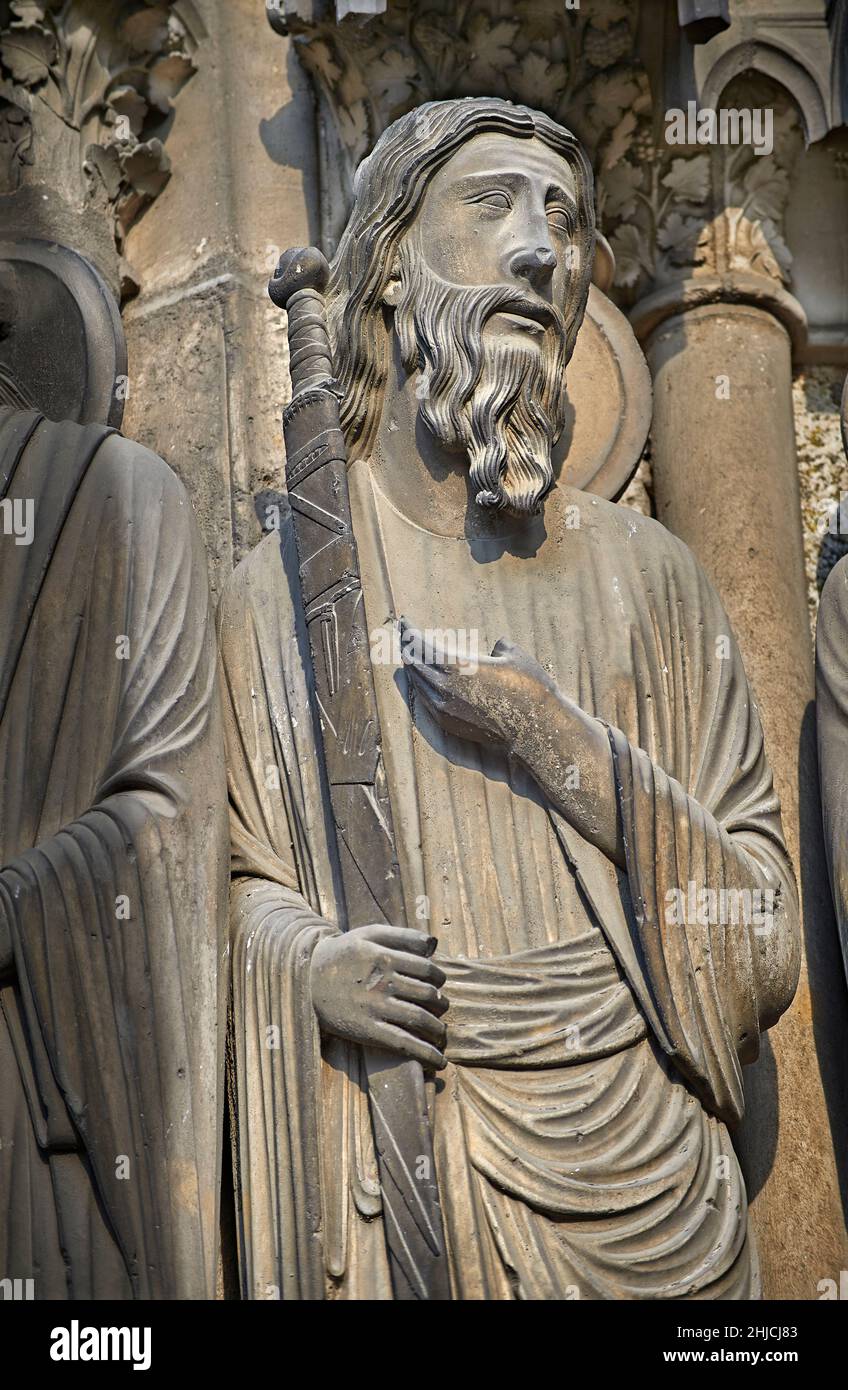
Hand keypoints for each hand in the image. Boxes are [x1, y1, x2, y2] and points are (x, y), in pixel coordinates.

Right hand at [310, 923, 447, 1069]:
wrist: (306, 979)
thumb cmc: (343, 954)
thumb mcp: (368, 935)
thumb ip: (403, 936)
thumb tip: (434, 944)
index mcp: (385, 956)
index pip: (427, 969)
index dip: (439, 978)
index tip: (438, 985)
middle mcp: (383, 982)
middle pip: (428, 995)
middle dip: (441, 1004)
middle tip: (441, 1009)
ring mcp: (375, 1007)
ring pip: (420, 1019)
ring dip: (438, 1030)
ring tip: (440, 1034)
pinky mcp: (367, 1030)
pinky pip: (404, 1043)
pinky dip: (426, 1053)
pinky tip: (439, 1060)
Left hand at [399, 616, 555, 749]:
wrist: (534, 731)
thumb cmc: (529, 689)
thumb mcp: (515, 656)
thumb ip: (501, 646)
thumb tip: (497, 645)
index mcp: (458, 666)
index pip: (422, 646)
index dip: (410, 632)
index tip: (404, 621)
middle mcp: (445, 688)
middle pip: (414, 663)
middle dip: (407, 646)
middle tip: (403, 633)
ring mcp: (444, 708)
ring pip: (417, 682)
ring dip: (411, 666)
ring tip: (408, 653)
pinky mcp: (448, 723)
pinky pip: (424, 699)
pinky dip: (419, 684)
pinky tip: (420, 679)